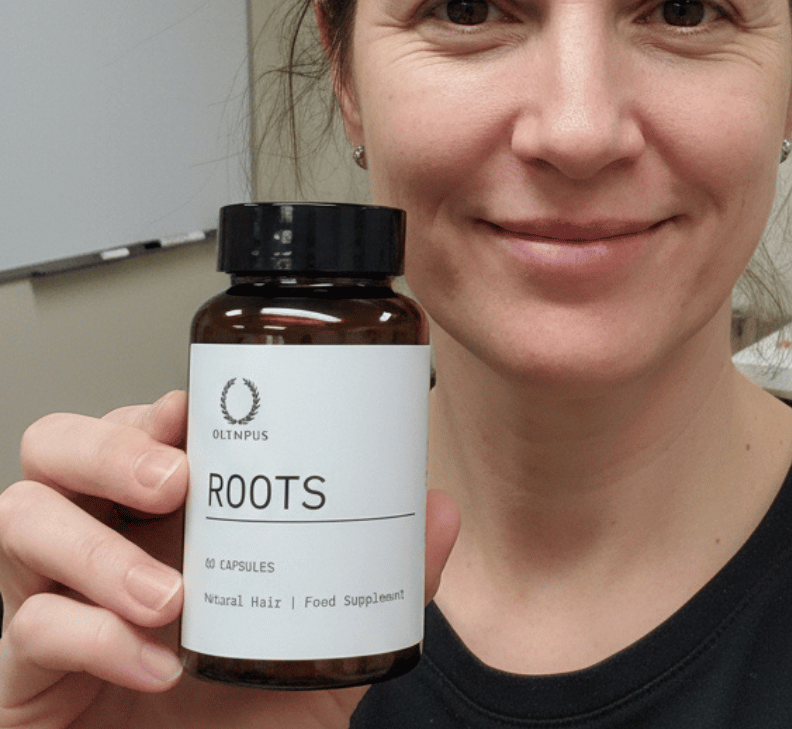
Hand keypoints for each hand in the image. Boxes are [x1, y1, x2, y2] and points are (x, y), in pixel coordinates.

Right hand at [0, 391, 458, 728]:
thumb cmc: (240, 714)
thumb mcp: (322, 644)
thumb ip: (377, 582)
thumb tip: (439, 514)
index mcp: (170, 515)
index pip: (144, 427)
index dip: (163, 405)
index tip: (200, 406)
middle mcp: (108, 537)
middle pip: (61, 441)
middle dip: (111, 445)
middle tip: (175, 478)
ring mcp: (58, 595)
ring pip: (23, 512)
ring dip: (97, 545)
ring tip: (170, 595)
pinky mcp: (24, 668)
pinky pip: (29, 625)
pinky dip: (91, 636)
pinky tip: (152, 667)